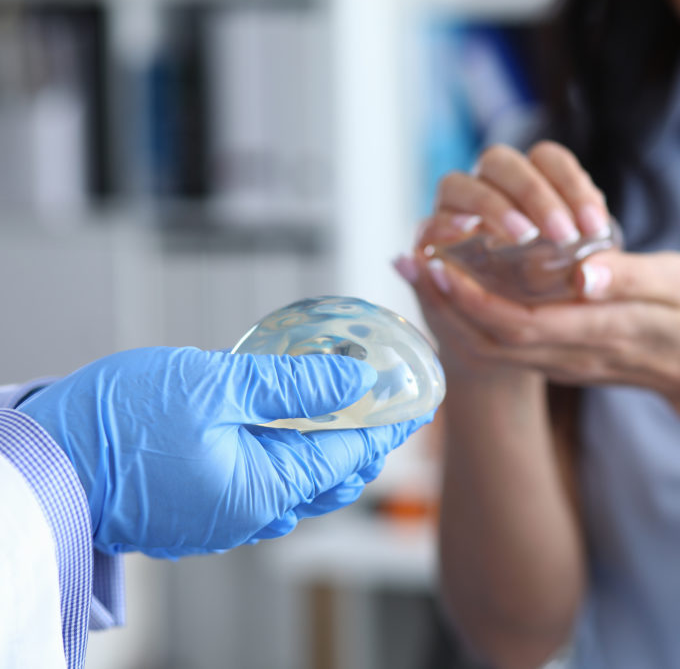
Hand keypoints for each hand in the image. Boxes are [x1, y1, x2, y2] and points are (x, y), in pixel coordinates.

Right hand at [17, 347, 432, 557]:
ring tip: (347, 414)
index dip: (387, 428)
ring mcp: (223, 518)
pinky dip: (289, 460)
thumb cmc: (119, 424)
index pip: (348, 456)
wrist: (40, 464)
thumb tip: (356, 384)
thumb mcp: (216, 387)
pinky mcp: (198, 511)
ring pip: (297, 486)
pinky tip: (288, 433)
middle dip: (364, 442)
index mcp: (264, 487)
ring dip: (328, 451)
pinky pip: (262, 489)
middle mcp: (251, 513)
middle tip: (388, 406)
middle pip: (329, 477)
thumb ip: (293, 387)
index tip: (418, 404)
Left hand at [396, 141, 679, 410]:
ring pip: (494, 347)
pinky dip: (474, 318)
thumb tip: (583, 273)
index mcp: (601, 332)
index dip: (473, 298)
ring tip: (423, 272)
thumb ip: (632, 278)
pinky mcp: (562, 357)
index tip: (441, 264)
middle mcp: (573, 354)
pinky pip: (507, 344)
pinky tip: (458, 288)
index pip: (519, 324)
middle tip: (413, 262)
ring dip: (453, 314)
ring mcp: (565, 361)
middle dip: (447, 306)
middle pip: (491, 341)